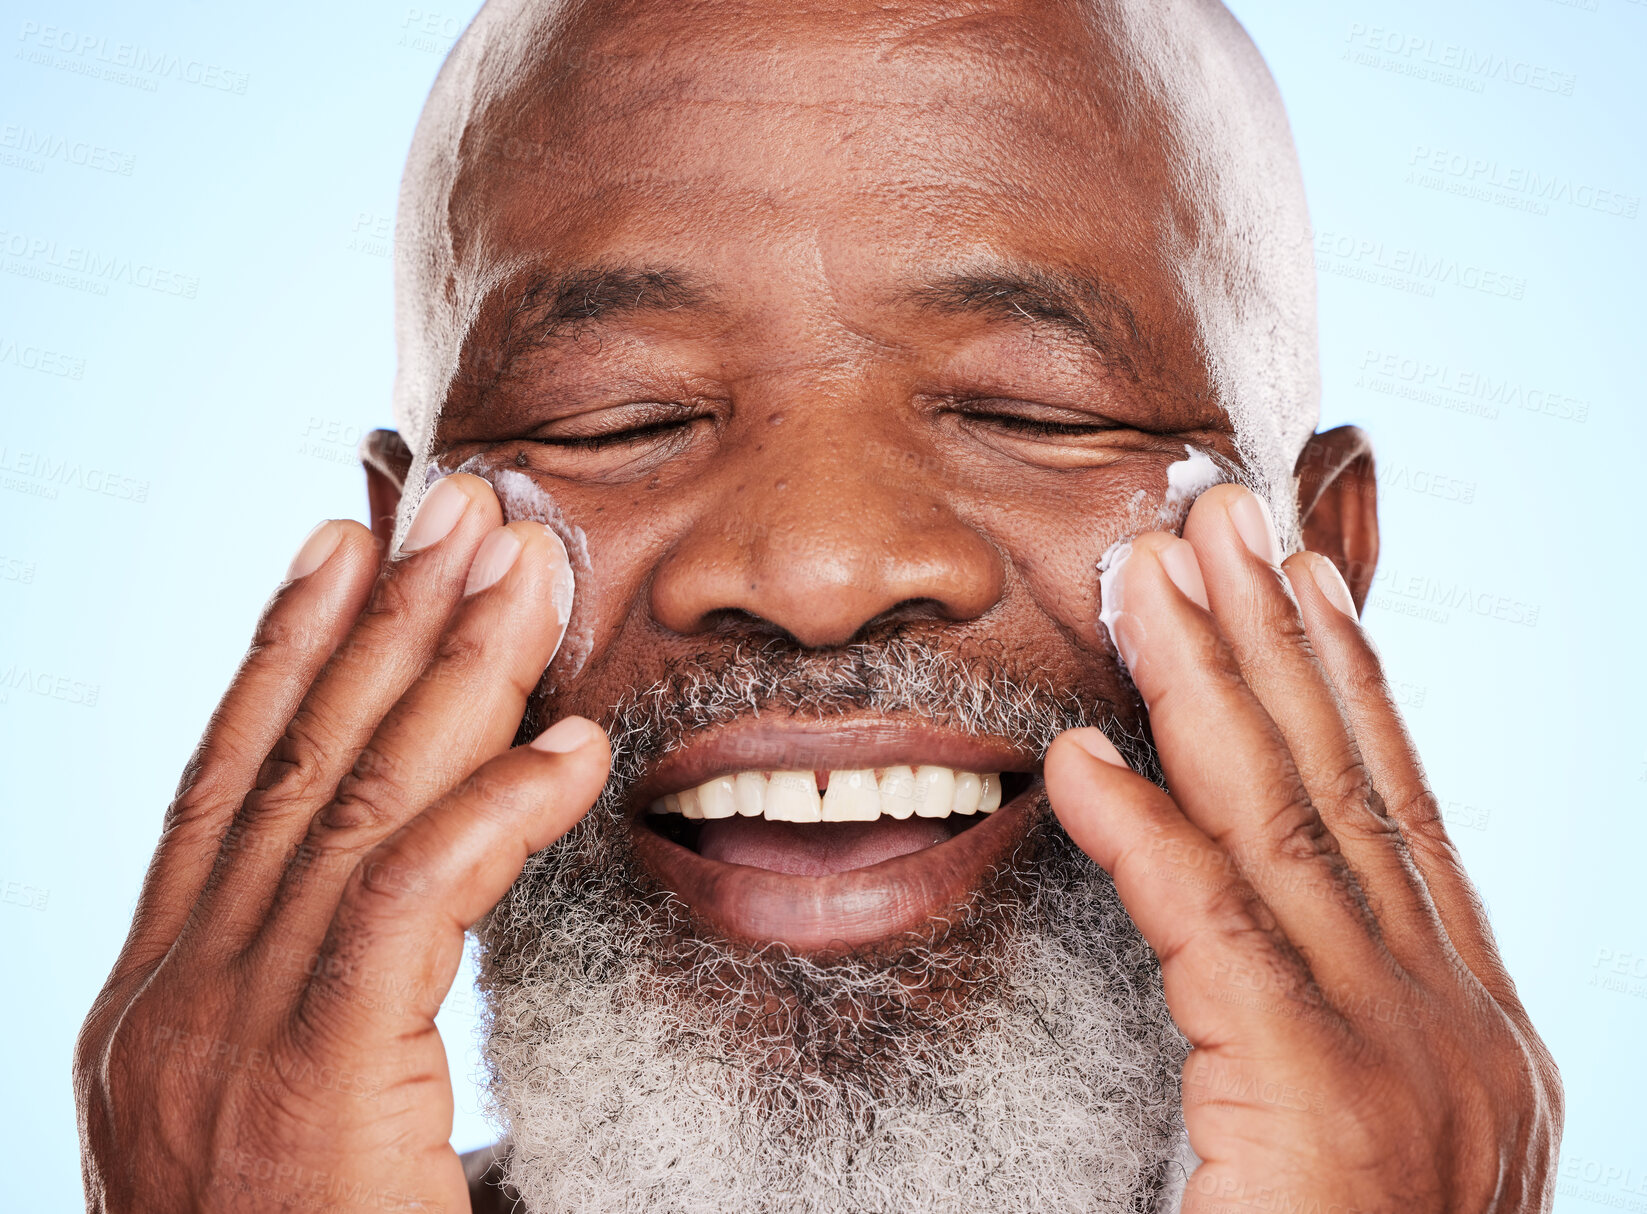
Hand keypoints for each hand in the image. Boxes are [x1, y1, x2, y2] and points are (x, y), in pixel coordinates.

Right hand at [74, 474, 608, 1213]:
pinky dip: (489, 813)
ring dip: (444, 674)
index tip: (342, 542)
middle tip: (457, 507)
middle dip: (382, 620)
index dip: (286, 649)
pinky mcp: (305, 1086)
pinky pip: (409, 907)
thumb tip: (426, 897)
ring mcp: (220, 1039)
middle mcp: (171, 998)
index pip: (228, 781)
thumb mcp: (292, 1116)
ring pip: (351, 806)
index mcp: (163, 998)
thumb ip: (341, 1004)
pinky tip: (565, 748)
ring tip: (516, 566)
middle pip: (293, 763)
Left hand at [1045, 483, 1561, 1213]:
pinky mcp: (1324, 1111)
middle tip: (1221, 515)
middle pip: (1349, 786)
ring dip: (1216, 689)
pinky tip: (1083, 765)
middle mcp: (1459, 1028)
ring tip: (1158, 575)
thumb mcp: (1349, 1128)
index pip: (1396, 811)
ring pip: (1291, 830)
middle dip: (1281, 639)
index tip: (1299, 575)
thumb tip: (1241, 923)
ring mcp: (1408, 1067)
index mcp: (1465, 1028)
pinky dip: (1149, 839)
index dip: (1345, 680)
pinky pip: (1219, 938)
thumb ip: (1305, 1019)